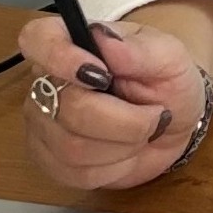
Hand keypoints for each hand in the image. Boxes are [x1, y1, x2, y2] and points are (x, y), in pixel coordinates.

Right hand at [16, 13, 205, 189]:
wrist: (174, 123)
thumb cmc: (167, 81)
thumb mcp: (169, 57)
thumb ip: (140, 49)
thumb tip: (105, 41)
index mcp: (72, 42)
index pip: (38, 39)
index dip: (60, 57)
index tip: (102, 74)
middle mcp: (49, 81)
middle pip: (68, 108)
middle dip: (124, 120)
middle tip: (154, 114)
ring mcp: (44, 123)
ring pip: (72, 147)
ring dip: (123, 146)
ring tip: (142, 132)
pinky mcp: (50, 160)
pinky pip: (76, 174)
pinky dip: (114, 168)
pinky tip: (127, 153)